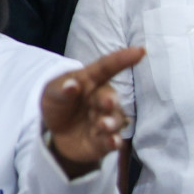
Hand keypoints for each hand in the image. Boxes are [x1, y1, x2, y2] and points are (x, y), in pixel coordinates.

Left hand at [40, 47, 144, 175]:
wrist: (56, 131)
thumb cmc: (59, 102)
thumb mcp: (53, 93)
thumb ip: (62, 90)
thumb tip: (71, 85)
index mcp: (91, 80)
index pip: (107, 67)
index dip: (122, 59)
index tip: (140, 51)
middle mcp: (102, 99)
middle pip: (110, 98)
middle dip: (110, 100)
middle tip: (107, 102)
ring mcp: (105, 119)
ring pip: (115, 120)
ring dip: (111, 122)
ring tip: (103, 125)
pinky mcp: (105, 140)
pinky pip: (112, 141)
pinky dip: (113, 142)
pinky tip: (113, 142)